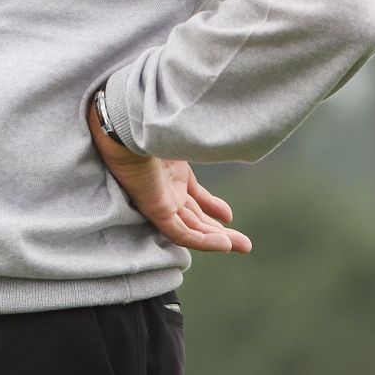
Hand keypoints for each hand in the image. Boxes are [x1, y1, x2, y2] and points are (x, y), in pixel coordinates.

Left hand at [90, 101, 251, 253]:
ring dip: (218, 240)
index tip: (229, 216)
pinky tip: (223, 245)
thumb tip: (229, 147)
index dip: (213, 208)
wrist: (129, 126)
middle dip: (221, 232)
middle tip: (245, 244)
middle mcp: (166, 191)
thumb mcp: (186, 144)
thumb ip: (202, 152)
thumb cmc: (153, 129)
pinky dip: (203, 241)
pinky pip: (181, 234)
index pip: (194, 200)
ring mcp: (161, 201)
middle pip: (195, 218)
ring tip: (244, 247)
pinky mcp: (155, 209)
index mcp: (172, 175)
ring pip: (192, 229)